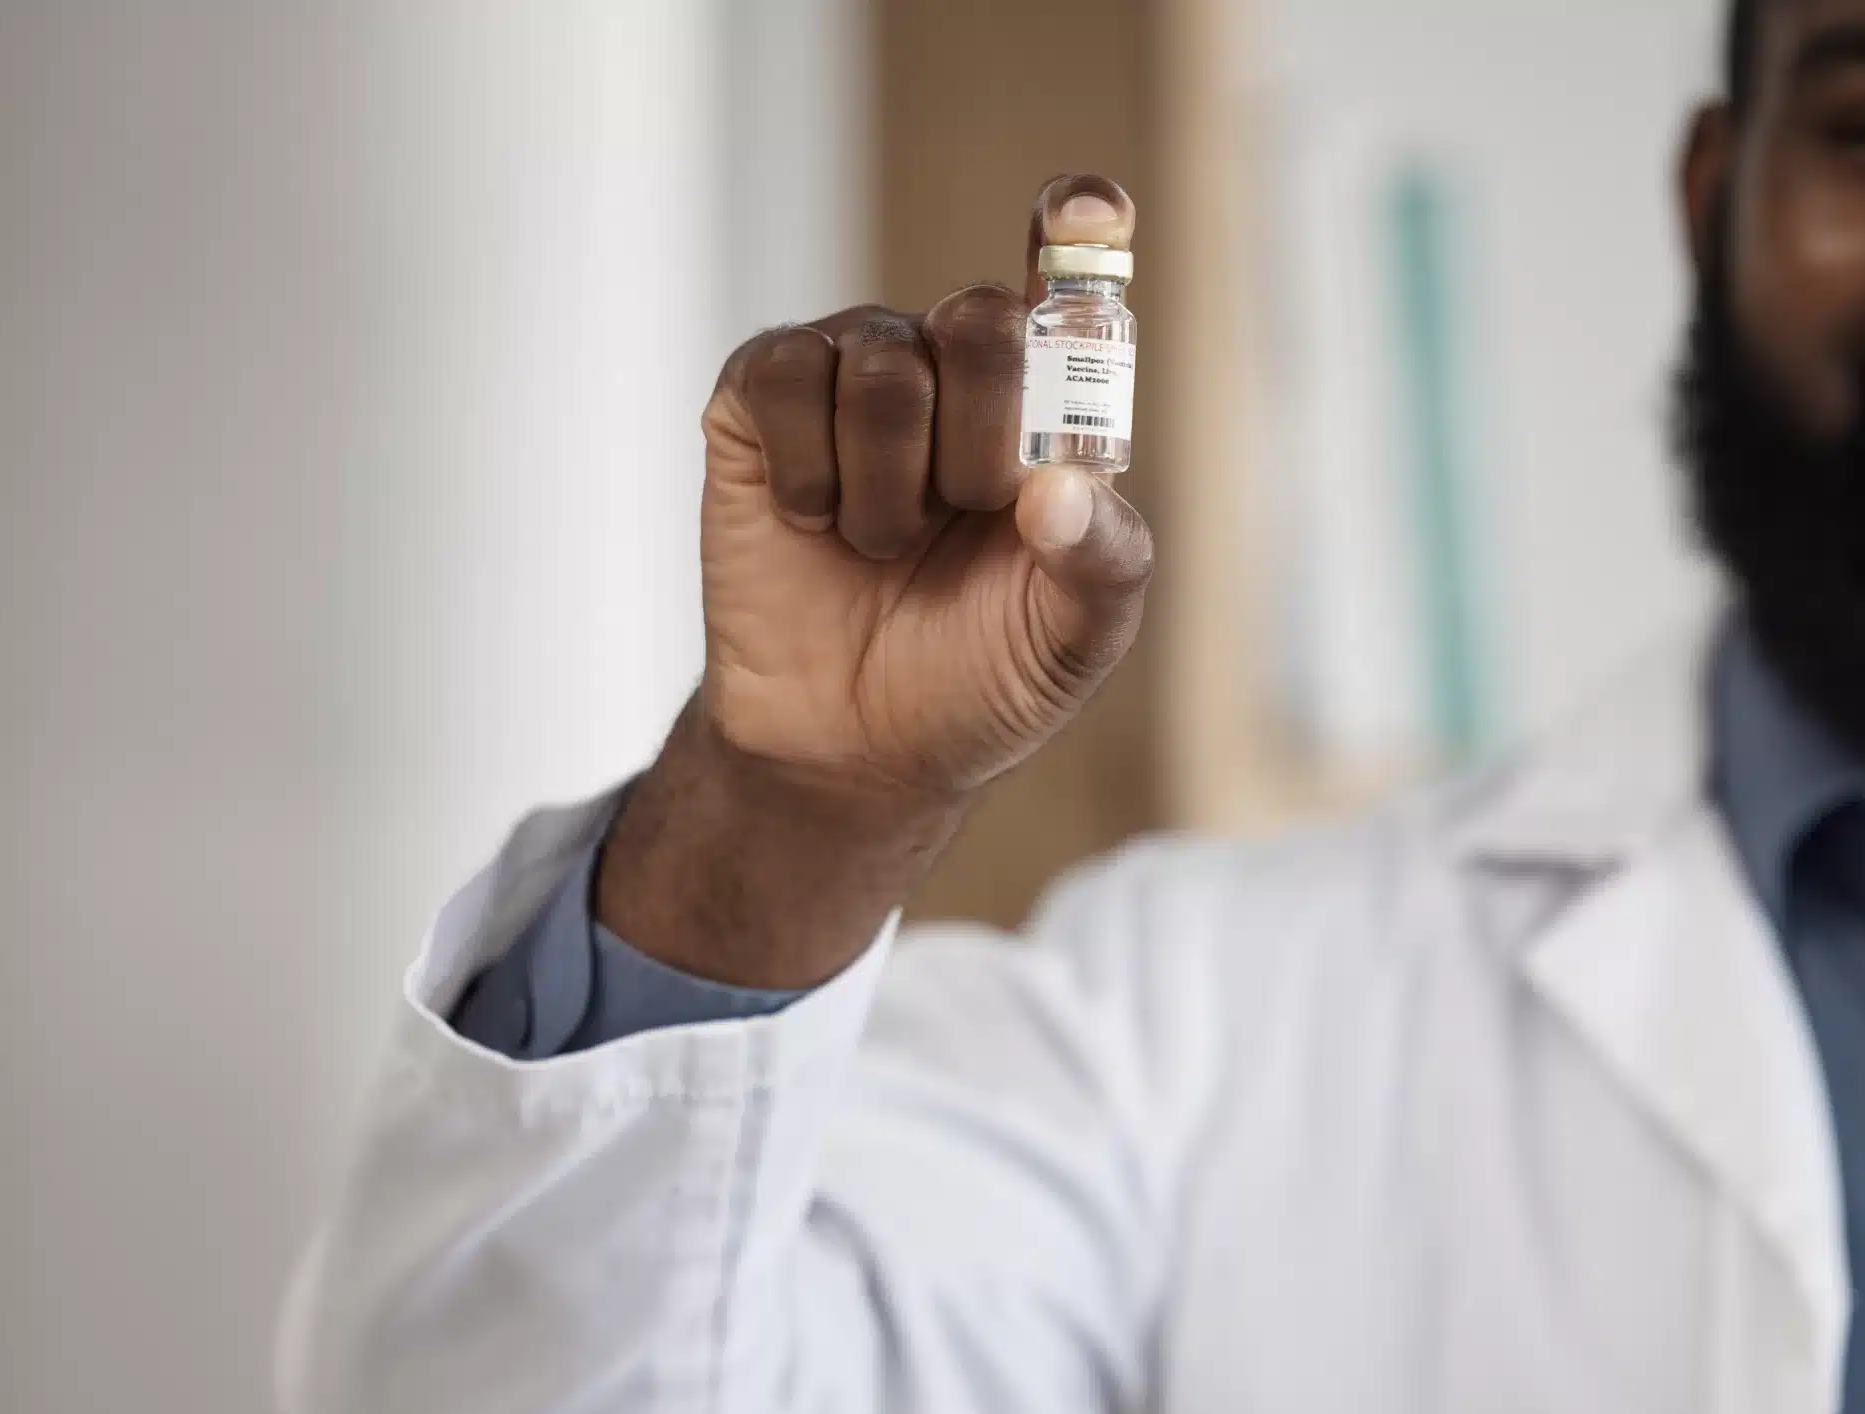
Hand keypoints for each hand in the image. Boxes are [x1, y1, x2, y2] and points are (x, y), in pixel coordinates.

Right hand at [695, 173, 1150, 809]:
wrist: (855, 750)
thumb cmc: (979, 679)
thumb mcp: (1074, 641)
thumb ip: (1104, 562)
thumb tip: (1060, 489)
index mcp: (1049, 409)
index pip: (1074, 283)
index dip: (1081, 229)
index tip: (1090, 212)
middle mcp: (956, 369)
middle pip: (982, 317)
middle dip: (981, 442)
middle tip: (964, 518)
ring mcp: (854, 374)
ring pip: (883, 359)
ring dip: (890, 488)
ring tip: (884, 547)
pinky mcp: (760, 399)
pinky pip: (786, 375)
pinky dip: (810, 473)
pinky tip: (815, 523)